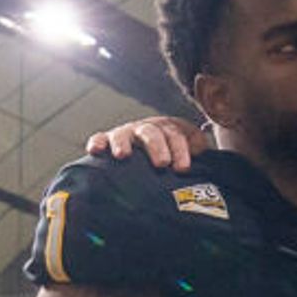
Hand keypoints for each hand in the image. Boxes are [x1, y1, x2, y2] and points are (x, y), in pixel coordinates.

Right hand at [83, 115, 201, 170]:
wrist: (154, 155)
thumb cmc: (175, 158)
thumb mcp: (190, 152)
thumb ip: (197, 149)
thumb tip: (201, 150)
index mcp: (170, 129)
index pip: (176, 134)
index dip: (181, 150)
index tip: (183, 168)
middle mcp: (148, 128)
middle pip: (152, 133)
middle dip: (157, 147)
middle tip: (162, 164)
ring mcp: (127, 134)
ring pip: (124, 134)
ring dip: (124, 143)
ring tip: (123, 156)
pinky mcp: (108, 141)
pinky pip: (100, 138)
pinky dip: (98, 142)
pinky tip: (96, 150)